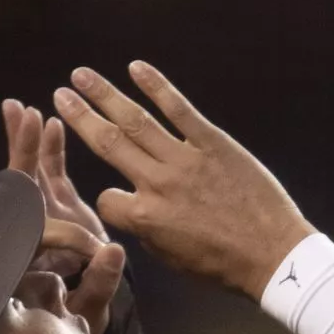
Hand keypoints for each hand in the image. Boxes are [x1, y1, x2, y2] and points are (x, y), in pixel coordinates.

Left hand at [3, 100, 124, 333]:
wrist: (77, 322)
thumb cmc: (79, 322)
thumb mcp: (90, 308)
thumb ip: (100, 282)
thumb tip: (111, 252)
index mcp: (32, 259)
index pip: (42, 232)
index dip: (65, 232)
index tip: (89, 238)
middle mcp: (29, 234)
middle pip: (17, 190)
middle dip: (21, 154)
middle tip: (21, 120)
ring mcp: (40, 218)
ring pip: (26, 176)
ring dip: (24, 142)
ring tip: (18, 109)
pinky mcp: (55, 208)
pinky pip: (47, 175)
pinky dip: (47, 149)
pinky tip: (48, 122)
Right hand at [53, 63, 313, 299]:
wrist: (274, 256)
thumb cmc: (227, 265)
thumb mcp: (176, 259)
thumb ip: (148, 232)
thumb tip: (135, 214)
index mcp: (146, 218)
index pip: (108, 199)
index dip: (108, 199)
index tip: (116, 196)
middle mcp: (158, 184)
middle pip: (108, 143)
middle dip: (81, 117)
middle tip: (59, 94)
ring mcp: (185, 160)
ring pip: (135, 121)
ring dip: (105, 94)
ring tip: (81, 75)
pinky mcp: (214, 144)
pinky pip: (180, 110)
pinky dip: (157, 86)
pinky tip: (136, 68)